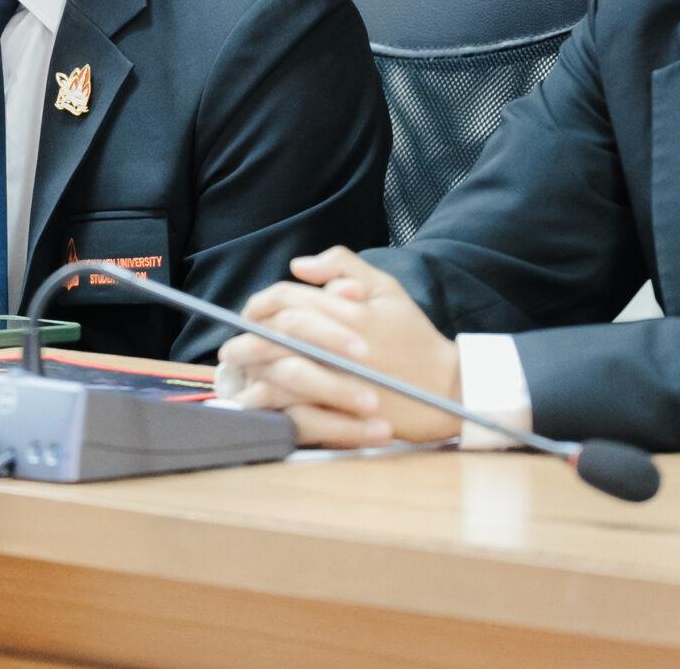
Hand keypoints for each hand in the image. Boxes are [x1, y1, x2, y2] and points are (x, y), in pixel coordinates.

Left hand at [213, 247, 461, 446]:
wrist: (449, 389)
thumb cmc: (414, 336)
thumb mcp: (386, 288)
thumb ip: (343, 265)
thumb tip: (298, 265)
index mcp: (344, 310)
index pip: (284, 300)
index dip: (260, 305)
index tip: (249, 314)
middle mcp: (335, 344)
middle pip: (271, 335)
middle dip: (244, 339)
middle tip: (230, 349)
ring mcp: (336, 380)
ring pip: (275, 373)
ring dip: (250, 372)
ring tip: (238, 376)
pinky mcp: (338, 414)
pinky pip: (290, 409)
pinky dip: (269, 405)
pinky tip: (258, 403)